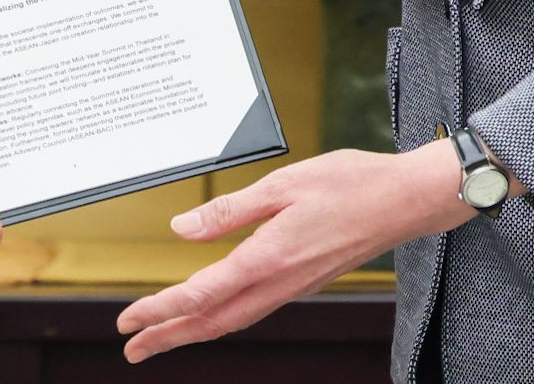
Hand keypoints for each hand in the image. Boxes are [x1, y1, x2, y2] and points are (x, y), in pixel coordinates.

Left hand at [115, 145, 467, 361]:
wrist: (405, 202)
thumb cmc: (350, 184)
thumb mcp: (282, 184)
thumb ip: (229, 210)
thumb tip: (182, 229)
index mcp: (268, 257)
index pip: (201, 294)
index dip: (160, 311)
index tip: (128, 322)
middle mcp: (279, 281)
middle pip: (212, 321)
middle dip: (167, 337)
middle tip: (131, 349)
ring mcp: (293, 286)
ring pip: (232, 320)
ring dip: (192, 331)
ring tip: (161, 338)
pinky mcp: (303, 281)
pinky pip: (253, 310)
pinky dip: (222, 319)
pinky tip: (213, 314)